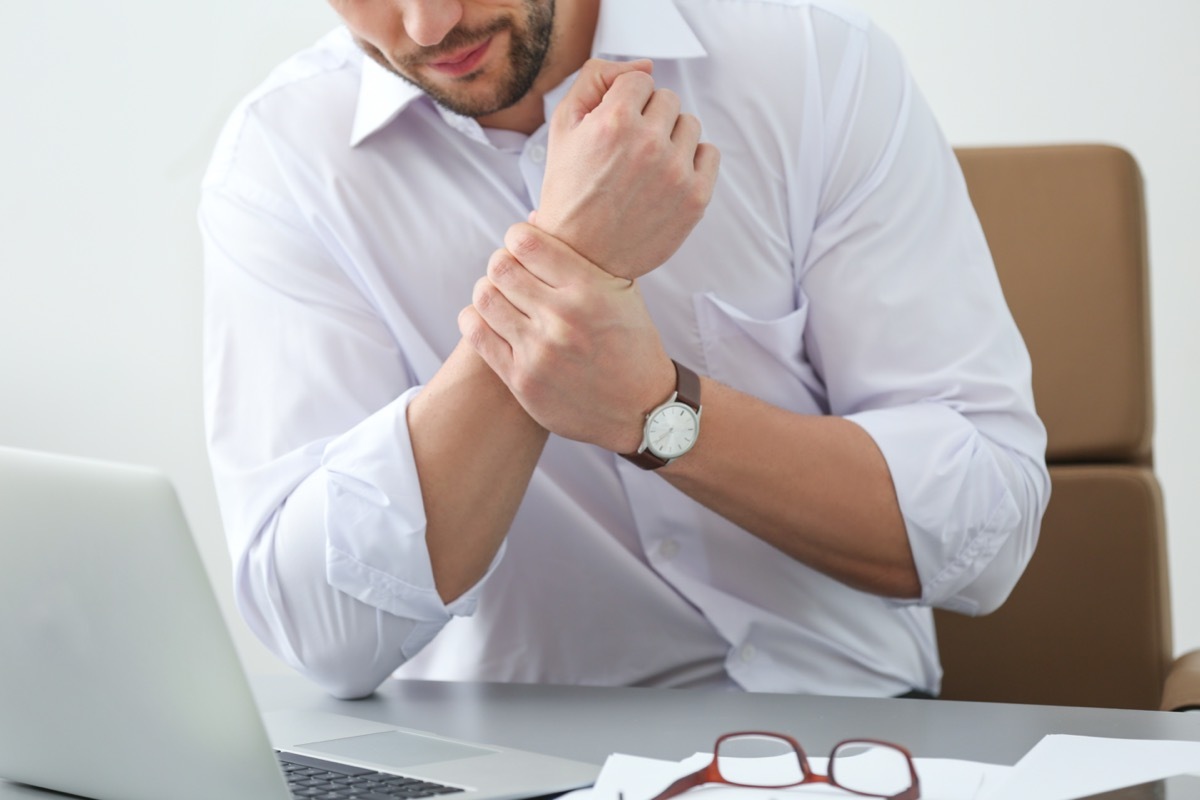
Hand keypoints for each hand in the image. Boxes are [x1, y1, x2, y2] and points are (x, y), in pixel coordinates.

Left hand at [458, 223, 675, 452]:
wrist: (641, 409)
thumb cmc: (632, 343)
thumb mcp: (622, 292)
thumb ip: (583, 257)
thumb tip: (536, 216)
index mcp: (589, 290)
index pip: (526, 242)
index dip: (516, 238)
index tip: (521, 246)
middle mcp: (562, 318)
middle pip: (500, 268)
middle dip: (501, 264)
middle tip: (510, 272)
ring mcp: (539, 351)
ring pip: (484, 298)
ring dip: (488, 291)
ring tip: (501, 297)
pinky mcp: (522, 380)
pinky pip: (477, 334)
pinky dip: (474, 319)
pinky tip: (488, 319)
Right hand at [533, 59, 720, 280]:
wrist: (580, 257)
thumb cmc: (570, 191)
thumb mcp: (564, 126)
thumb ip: (597, 78)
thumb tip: (646, 63)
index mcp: (614, 121)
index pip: (640, 80)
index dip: (623, 102)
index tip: (613, 130)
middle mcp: (648, 144)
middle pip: (667, 99)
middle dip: (647, 118)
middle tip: (626, 153)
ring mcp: (676, 172)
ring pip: (689, 124)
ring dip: (670, 139)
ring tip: (644, 168)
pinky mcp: (696, 198)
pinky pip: (710, 154)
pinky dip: (692, 162)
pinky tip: (665, 179)